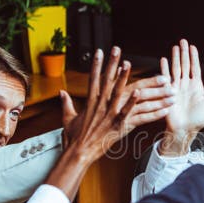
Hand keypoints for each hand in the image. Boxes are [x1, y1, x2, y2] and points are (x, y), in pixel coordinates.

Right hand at [46, 47, 150, 197]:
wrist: (78, 153)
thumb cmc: (74, 138)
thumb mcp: (68, 118)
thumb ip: (67, 103)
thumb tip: (61, 92)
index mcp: (90, 102)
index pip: (94, 78)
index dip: (97, 64)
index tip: (100, 51)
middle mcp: (99, 105)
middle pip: (106, 80)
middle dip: (111, 63)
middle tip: (116, 48)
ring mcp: (108, 114)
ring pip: (119, 93)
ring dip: (125, 78)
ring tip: (129, 64)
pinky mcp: (117, 125)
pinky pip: (129, 112)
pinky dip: (135, 103)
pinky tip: (141, 93)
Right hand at [159, 39, 203, 155]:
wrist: (185, 130)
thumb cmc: (198, 120)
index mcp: (196, 86)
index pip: (195, 68)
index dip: (194, 57)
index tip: (193, 47)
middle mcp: (186, 85)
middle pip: (185, 65)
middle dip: (184, 53)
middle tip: (183, 41)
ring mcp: (176, 88)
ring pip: (176, 69)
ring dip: (175, 58)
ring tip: (175, 46)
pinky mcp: (168, 92)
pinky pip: (166, 78)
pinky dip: (164, 69)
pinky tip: (164, 59)